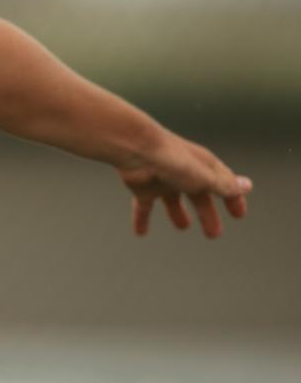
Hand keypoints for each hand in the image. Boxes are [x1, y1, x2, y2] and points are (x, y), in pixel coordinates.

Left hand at [116, 132, 250, 237]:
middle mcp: (183, 173)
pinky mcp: (142, 187)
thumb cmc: (172, 159)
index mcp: (202, 167)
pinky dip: (142, 220)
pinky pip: (143, 207)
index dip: (232, 199)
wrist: (135, 149)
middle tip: (213, 234)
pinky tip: (141, 233)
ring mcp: (162, 180)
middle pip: (198, 196)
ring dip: (178, 214)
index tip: (238, 215)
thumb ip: (224, 185)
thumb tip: (247, 186)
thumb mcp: (204, 176)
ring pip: (172, 200)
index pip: (223, 184)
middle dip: (207, 214)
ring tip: (183, 227)